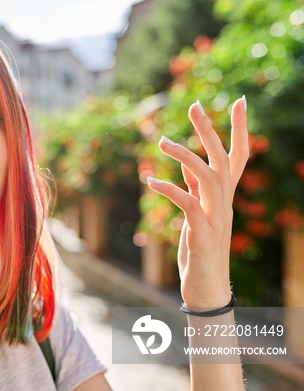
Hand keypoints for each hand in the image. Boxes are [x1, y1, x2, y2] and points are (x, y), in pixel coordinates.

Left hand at [147, 97, 248, 309]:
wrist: (206, 290)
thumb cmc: (200, 250)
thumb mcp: (196, 213)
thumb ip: (193, 186)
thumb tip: (185, 161)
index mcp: (222, 197)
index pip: (237, 157)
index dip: (239, 130)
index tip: (241, 100)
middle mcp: (223, 204)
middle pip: (223, 160)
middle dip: (210, 131)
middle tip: (195, 104)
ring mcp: (216, 219)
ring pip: (208, 177)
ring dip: (186, 157)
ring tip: (162, 142)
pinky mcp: (203, 234)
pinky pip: (188, 205)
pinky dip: (170, 190)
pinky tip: (150, 182)